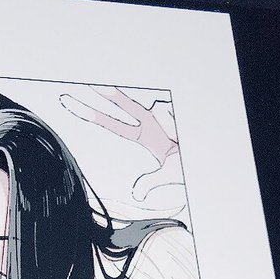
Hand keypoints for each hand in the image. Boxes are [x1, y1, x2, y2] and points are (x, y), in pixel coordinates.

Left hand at [59, 85, 180, 203]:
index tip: (71, 104)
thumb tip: (137, 193)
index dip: (90, 115)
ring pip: (158, 111)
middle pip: (122, 104)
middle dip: (105, 94)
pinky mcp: (174, 108)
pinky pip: (171, 113)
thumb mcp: (166, 176)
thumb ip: (149, 182)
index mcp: (143, 134)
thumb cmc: (188, 164)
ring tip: (180, 141)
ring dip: (171, 127)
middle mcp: (150, 119)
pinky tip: (184, 132)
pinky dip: (178, 126)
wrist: (208, 157)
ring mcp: (162, 113)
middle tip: (85, 85)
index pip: (111, 123)